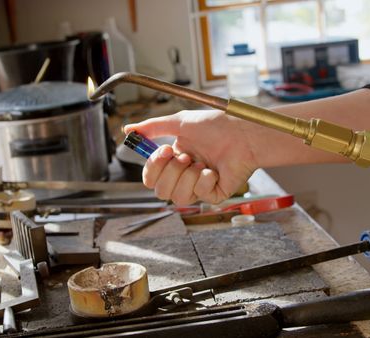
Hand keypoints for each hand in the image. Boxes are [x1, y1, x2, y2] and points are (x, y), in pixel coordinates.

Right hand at [124, 110, 259, 204]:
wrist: (242, 133)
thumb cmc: (216, 126)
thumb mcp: (180, 122)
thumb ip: (152, 127)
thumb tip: (127, 130)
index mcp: (173, 161)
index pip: (150, 177)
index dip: (153, 167)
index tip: (165, 150)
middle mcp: (184, 176)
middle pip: (160, 191)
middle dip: (172, 172)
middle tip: (185, 156)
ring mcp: (198, 187)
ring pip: (178, 198)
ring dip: (188, 177)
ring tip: (201, 162)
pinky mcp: (214, 195)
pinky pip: (199, 195)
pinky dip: (205, 179)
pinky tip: (215, 169)